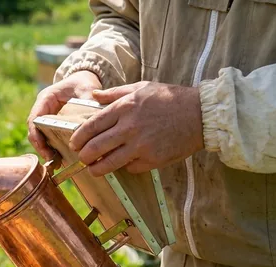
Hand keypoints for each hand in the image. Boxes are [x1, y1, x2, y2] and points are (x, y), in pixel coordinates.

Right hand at [27, 71, 101, 160]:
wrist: (85, 80)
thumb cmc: (83, 82)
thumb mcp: (87, 88)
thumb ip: (88, 101)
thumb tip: (94, 118)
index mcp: (45, 99)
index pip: (34, 118)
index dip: (35, 134)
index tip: (43, 147)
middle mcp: (43, 109)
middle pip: (35, 131)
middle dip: (41, 146)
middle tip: (51, 159)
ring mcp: (47, 118)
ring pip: (41, 137)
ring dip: (46, 150)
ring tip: (56, 163)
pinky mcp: (54, 125)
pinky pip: (50, 138)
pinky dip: (54, 148)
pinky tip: (62, 159)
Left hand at [69, 81, 203, 176]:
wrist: (201, 114)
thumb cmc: (170, 98)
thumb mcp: (141, 88)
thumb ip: (115, 93)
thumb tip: (93, 95)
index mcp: (124, 108)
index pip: (90, 126)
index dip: (78, 138)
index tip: (74, 143)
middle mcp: (129, 128)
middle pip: (94, 148)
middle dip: (83, 155)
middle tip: (82, 157)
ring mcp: (140, 146)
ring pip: (107, 163)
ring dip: (96, 169)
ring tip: (94, 169)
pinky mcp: (152, 160)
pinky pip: (129, 168)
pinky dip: (124, 167)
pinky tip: (124, 163)